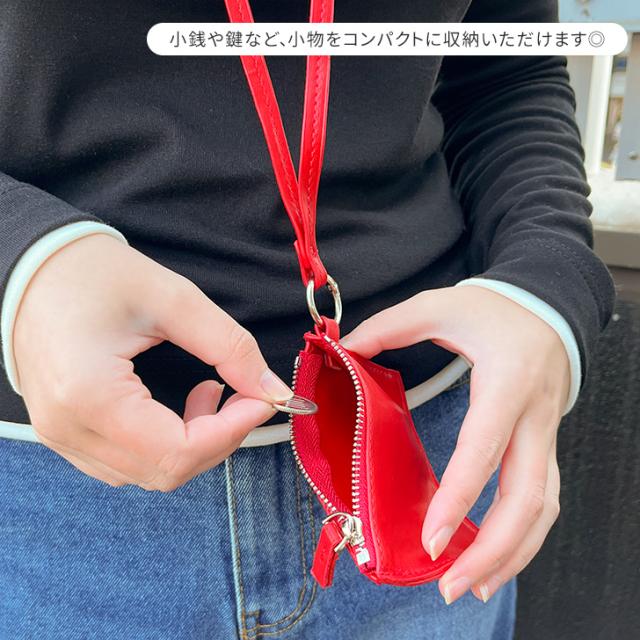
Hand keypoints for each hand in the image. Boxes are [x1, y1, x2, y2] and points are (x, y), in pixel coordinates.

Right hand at [13, 233, 293, 490]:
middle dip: (220, 438)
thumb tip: (273, 390)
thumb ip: (230, 347)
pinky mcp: (66, 433)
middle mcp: (69, 429)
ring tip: (209, 390)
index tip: (264, 398)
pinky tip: (180, 407)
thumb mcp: (174, 299)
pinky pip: (128, 463)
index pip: (179, 451)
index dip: (233, 430)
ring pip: (150, 474)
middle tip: (242, 393)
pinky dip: (168, 445)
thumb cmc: (95, 274)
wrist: (35, 268)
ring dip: (196, 442)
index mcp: (90, 395)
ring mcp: (62, 437)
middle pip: (167, 471)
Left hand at [340, 285, 568, 603]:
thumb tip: (342, 352)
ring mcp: (546, 434)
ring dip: (513, 553)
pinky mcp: (545, 445)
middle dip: (492, 549)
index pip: (484, 448)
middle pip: (527, 497)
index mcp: (507, 381)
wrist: (546, 309)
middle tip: (450, 584)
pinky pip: (542, 500)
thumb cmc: (492, 310)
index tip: (430, 538)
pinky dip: (523, 536)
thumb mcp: (439, 305)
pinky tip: (495, 556)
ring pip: (543, 508)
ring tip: (471, 584)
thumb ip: (388, 327)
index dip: (459, 498)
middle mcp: (535, 416)